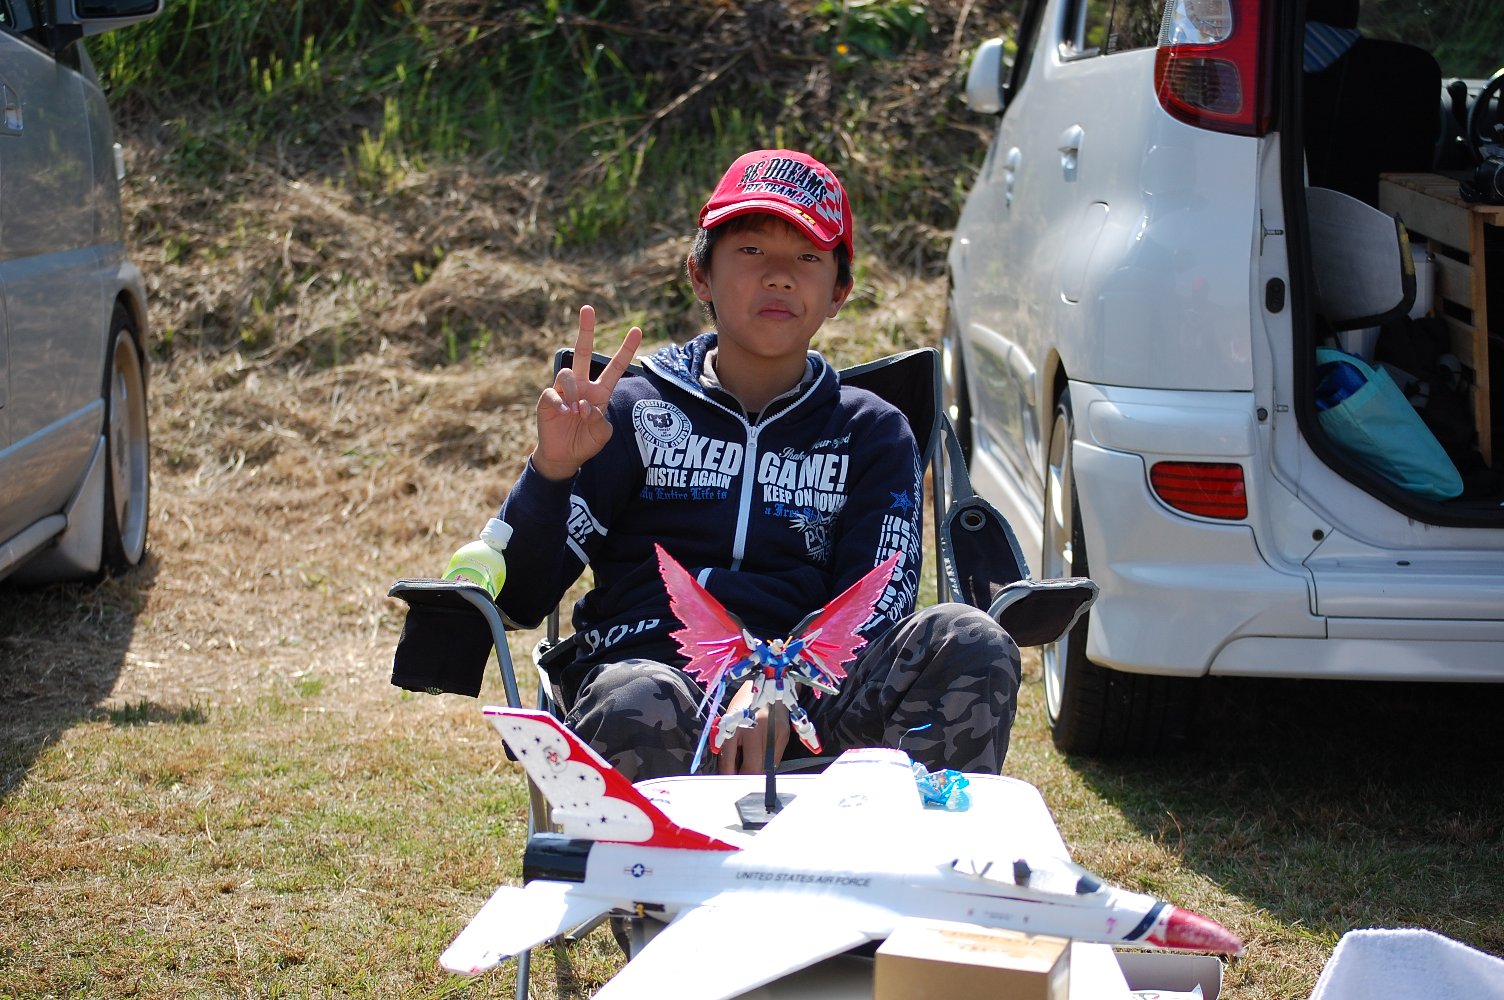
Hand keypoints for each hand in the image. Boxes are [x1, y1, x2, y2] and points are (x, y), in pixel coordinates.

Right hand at [532, 305, 641, 480]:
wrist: (565, 456)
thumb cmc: (586, 442)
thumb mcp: (602, 434)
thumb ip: (600, 420)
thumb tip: (585, 405)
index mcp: (600, 391)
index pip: (615, 366)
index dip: (626, 349)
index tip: (637, 330)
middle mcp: (583, 385)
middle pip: (584, 352)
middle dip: (586, 329)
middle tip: (588, 308)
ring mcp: (564, 390)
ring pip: (568, 374)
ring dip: (574, 392)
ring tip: (575, 411)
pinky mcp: (549, 399)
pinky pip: (554, 392)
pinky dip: (561, 403)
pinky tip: (565, 413)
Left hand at [717, 681, 790, 774]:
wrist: (770, 683)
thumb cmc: (747, 701)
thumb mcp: (731, 718)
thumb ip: (728, 743)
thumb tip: (727, 769)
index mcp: (736, 725)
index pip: (729, 760)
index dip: (727, 775)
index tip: (726, 781)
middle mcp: (755, 730)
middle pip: (751, 768)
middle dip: (744, 779)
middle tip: (739, 782)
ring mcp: (772, 734)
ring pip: (765, 768)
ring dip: (757, 774)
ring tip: (750, 773)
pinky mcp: (784, 736)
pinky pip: (775, 761)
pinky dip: (767, 765)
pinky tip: (761, 761)